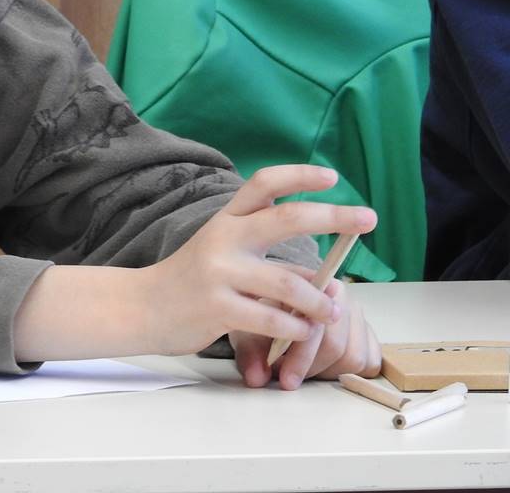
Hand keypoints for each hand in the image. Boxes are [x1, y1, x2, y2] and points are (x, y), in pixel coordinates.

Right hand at [139, 165, 376, 359]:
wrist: (141, 306)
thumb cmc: (191, 280)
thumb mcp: (223, 254)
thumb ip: (266, 259)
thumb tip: (322, 278)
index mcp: (227, 219)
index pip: (264, 184)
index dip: (299, 176)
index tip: (332, 177)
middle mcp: (224, 237)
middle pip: (286, 218)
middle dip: (333, 216)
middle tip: (368, 218)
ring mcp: (219, 272)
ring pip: (287, 282)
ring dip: (318, 301)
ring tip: (330, 312)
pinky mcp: (216, 307)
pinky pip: (270, 319)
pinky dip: (294, 328)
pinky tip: (299, 332)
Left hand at [230, 269, 381, 388]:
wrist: (279, 298)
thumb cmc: (264, 311)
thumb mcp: (249, 327)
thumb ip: (251, 352)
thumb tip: (255, 378)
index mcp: (311, 286)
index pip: (315, 327)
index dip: (300, 358)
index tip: (285, 380)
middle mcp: (339, 296)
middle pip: (336, 346)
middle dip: (311, 368)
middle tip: (290, 379)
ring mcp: (357, 313)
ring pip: (354, 358)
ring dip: (328, 372)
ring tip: (306, 370)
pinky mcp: (368, 331)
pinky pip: (370, 362)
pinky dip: (349, 372)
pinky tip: (326, 368)